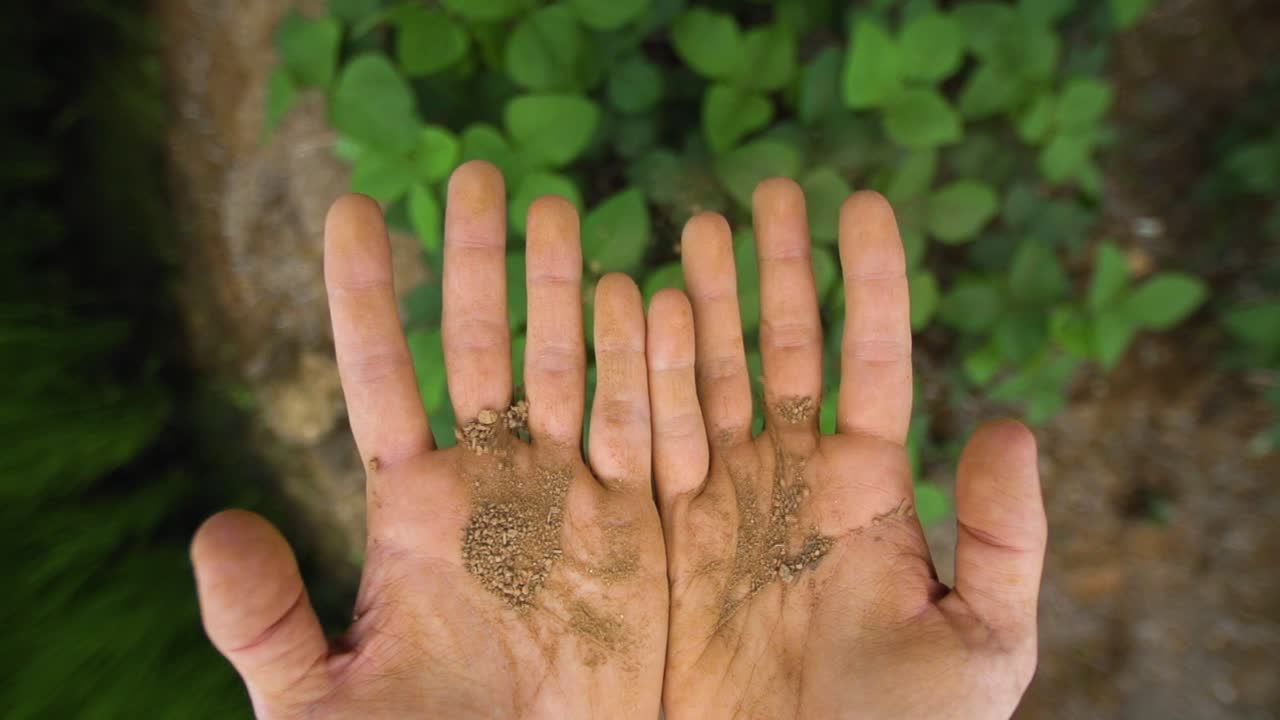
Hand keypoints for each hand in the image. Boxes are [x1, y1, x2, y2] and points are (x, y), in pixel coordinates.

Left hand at [191, 162, 666, 718]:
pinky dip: (650, 370)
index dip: (364, 296)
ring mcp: (573, 500)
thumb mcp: (319, 703)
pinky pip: (650, 433)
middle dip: (479, 263)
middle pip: (482, 349)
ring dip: (565, 292)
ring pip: (570, 372)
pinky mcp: (644, 532)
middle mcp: (494, 487)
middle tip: (480, 175)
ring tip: (559, 209)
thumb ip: (265, 621)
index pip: (380, 381)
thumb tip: (214, 529)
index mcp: (412, 512)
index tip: (355, 208)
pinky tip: (648, 296)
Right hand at [647, 180, 1046, 718]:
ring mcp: (720, 501)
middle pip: (781, 349)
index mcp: (867, 491)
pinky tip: (633, 308)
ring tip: (695, 226)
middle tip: (765, 190)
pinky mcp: (661, 535)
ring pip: (709, 377)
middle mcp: (789, 481)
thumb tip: (1012, 424)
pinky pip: (646, 437)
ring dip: (702, 301)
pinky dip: (639, 373)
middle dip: (775, 269)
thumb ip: (1005, 538)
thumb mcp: (981, 643)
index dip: (868, 281)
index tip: (863, 201)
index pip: (869, 362)